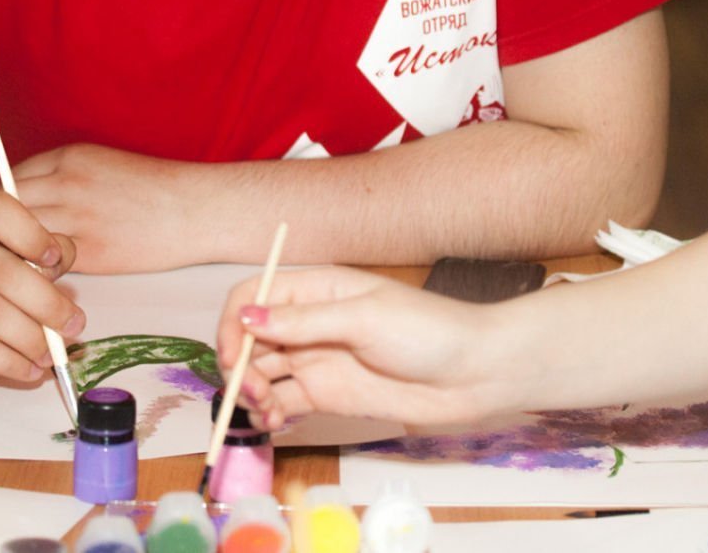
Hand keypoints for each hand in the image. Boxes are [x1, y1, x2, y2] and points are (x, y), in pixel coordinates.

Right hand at [0, 189, 84, 381]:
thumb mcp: (16, 251)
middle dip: (48, 304)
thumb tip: (63, 263)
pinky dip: (11, 363)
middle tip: (75, 325)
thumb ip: (47, 252)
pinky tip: (30, 369)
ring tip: (52, 353)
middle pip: (4, 272)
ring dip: (32, 339)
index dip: (30, 233)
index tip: (54, 258)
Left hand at [12, 144, 197, 271]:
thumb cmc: (155, 189)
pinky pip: (44, 264)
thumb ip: (64, 178)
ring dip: (13, 256)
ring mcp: (77, 217)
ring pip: (18, 239)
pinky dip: (38, 274)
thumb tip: (28, 203)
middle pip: (4, 208)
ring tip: (16, 270)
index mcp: (69, 157)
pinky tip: (46, 280)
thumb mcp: (103, 165)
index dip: (0, 206)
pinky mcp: (90, 251)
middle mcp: (67, 183)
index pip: (9, 179)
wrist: (197, 209)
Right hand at [216, 266, 513, 429]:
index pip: (253, 294)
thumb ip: (303, 321)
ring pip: (261, 372)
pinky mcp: (326, 395)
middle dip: (240, 363)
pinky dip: (267, 411)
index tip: (233, 354)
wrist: (473, 375)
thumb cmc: (427, 332)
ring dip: (250, 390)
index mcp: (316, 289)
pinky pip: (281, 401)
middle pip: (250, 338)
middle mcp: (308, 322)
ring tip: (266, 407)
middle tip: (251, 389)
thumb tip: (247, 317)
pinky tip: (275, 420)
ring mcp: (315, 360)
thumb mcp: (363, 318)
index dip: (234, 322)